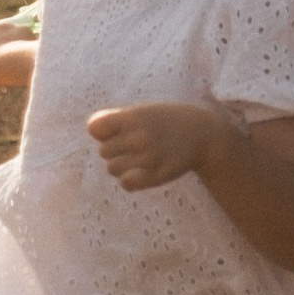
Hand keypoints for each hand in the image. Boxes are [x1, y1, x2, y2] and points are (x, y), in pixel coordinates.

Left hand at [86, 97, 227, 192]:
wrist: (203, 134)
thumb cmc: (167, 120)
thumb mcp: (143, 111)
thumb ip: (116, 118)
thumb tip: (91, 128)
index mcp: (133, 117)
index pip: (96, 129)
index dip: (103, 132)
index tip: (115, 131)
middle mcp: (139, 137)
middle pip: (103, 151)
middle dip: (115, 149)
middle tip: (133, 145)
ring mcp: (148, 158)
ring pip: (112, 169)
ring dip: (121, 165)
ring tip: (138, 158)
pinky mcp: (156, 176)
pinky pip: (126, 183)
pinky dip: (129, 180)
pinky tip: (140, 172)